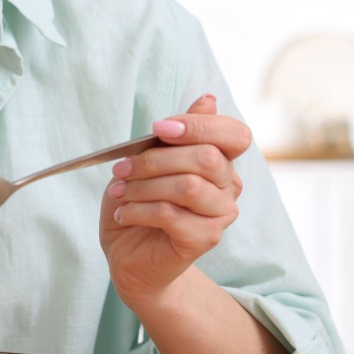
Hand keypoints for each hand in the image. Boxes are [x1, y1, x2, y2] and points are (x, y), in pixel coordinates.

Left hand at [99, 94, 250, 307]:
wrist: (130, 254)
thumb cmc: (140, 202)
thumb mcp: (149, 159)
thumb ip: (178, 132)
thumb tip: (209, 99)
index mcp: (220, 160)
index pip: (234, 134)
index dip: (200, 125)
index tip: (158, 128)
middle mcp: (229, 186)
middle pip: (206, 157)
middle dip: (154, 159)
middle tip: (119, 168)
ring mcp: (221, 215)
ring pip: (188, 186)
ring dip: (143, 186)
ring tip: (119, 192)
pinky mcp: (205, 239)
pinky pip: (172, 215)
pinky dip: (138, 210)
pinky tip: (123, 213)